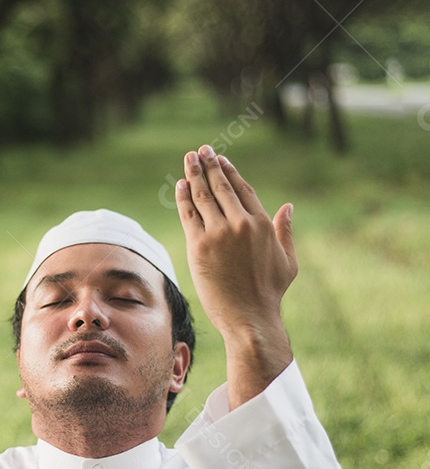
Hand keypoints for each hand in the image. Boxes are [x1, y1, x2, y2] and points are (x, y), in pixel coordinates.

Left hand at [175, 145, 296, 405]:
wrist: (250, 318)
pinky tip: (180, 185)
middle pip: (221, 186)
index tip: (221, 159)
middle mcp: (240, 223)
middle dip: (209, 165)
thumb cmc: (270, 294)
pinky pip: (189, 214)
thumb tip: (288, 207)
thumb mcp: (288, 261)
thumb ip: (285, 232)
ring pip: (203, 196)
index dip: (230, 172)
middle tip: (201, 150)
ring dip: (194, 174)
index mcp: (261, 224)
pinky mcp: (199, 246)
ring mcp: (218, 233)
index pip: (242, 189)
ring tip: (188, 159)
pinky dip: (183, 197)